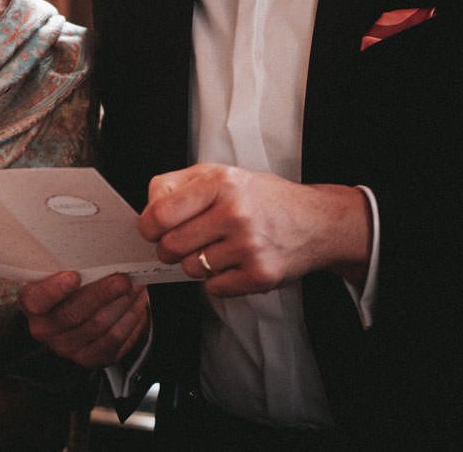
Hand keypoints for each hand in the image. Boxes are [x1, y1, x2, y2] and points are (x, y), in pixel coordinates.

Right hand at [19, 271, 148, 367]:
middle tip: (122, 278)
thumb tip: (96, 251)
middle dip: (102, 294)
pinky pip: (115, 340)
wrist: (71, 311)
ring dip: (122, 305)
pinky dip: (130, 320)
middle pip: (73, 314)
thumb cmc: (66, 284)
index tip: (74, 276)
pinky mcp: (90, 358)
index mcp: (31, 303)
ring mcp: (67, 347)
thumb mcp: (56, 271)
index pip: (38, 299)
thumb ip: (65, 264)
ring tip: (136, 286)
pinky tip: (137, 304)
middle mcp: (44, 329)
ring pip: (100, 327)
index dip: (55, 290)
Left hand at [138, 164, 371, 296]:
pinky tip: (234, 262)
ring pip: (191, 269)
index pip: (160, 214)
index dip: (149, 227)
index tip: (154, 230)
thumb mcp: (218, 174)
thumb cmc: (260, 198)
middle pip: (170, 247)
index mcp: (219, 183)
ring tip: (218, 248)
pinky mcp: (261, 274)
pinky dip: (218, 280)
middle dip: (171, 248)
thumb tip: (147, 211)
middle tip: (188, 241)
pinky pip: (213, 288)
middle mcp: (235, 213)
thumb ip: (175, 186)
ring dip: (197, 263)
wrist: (315, 221)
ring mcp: (249, 246)